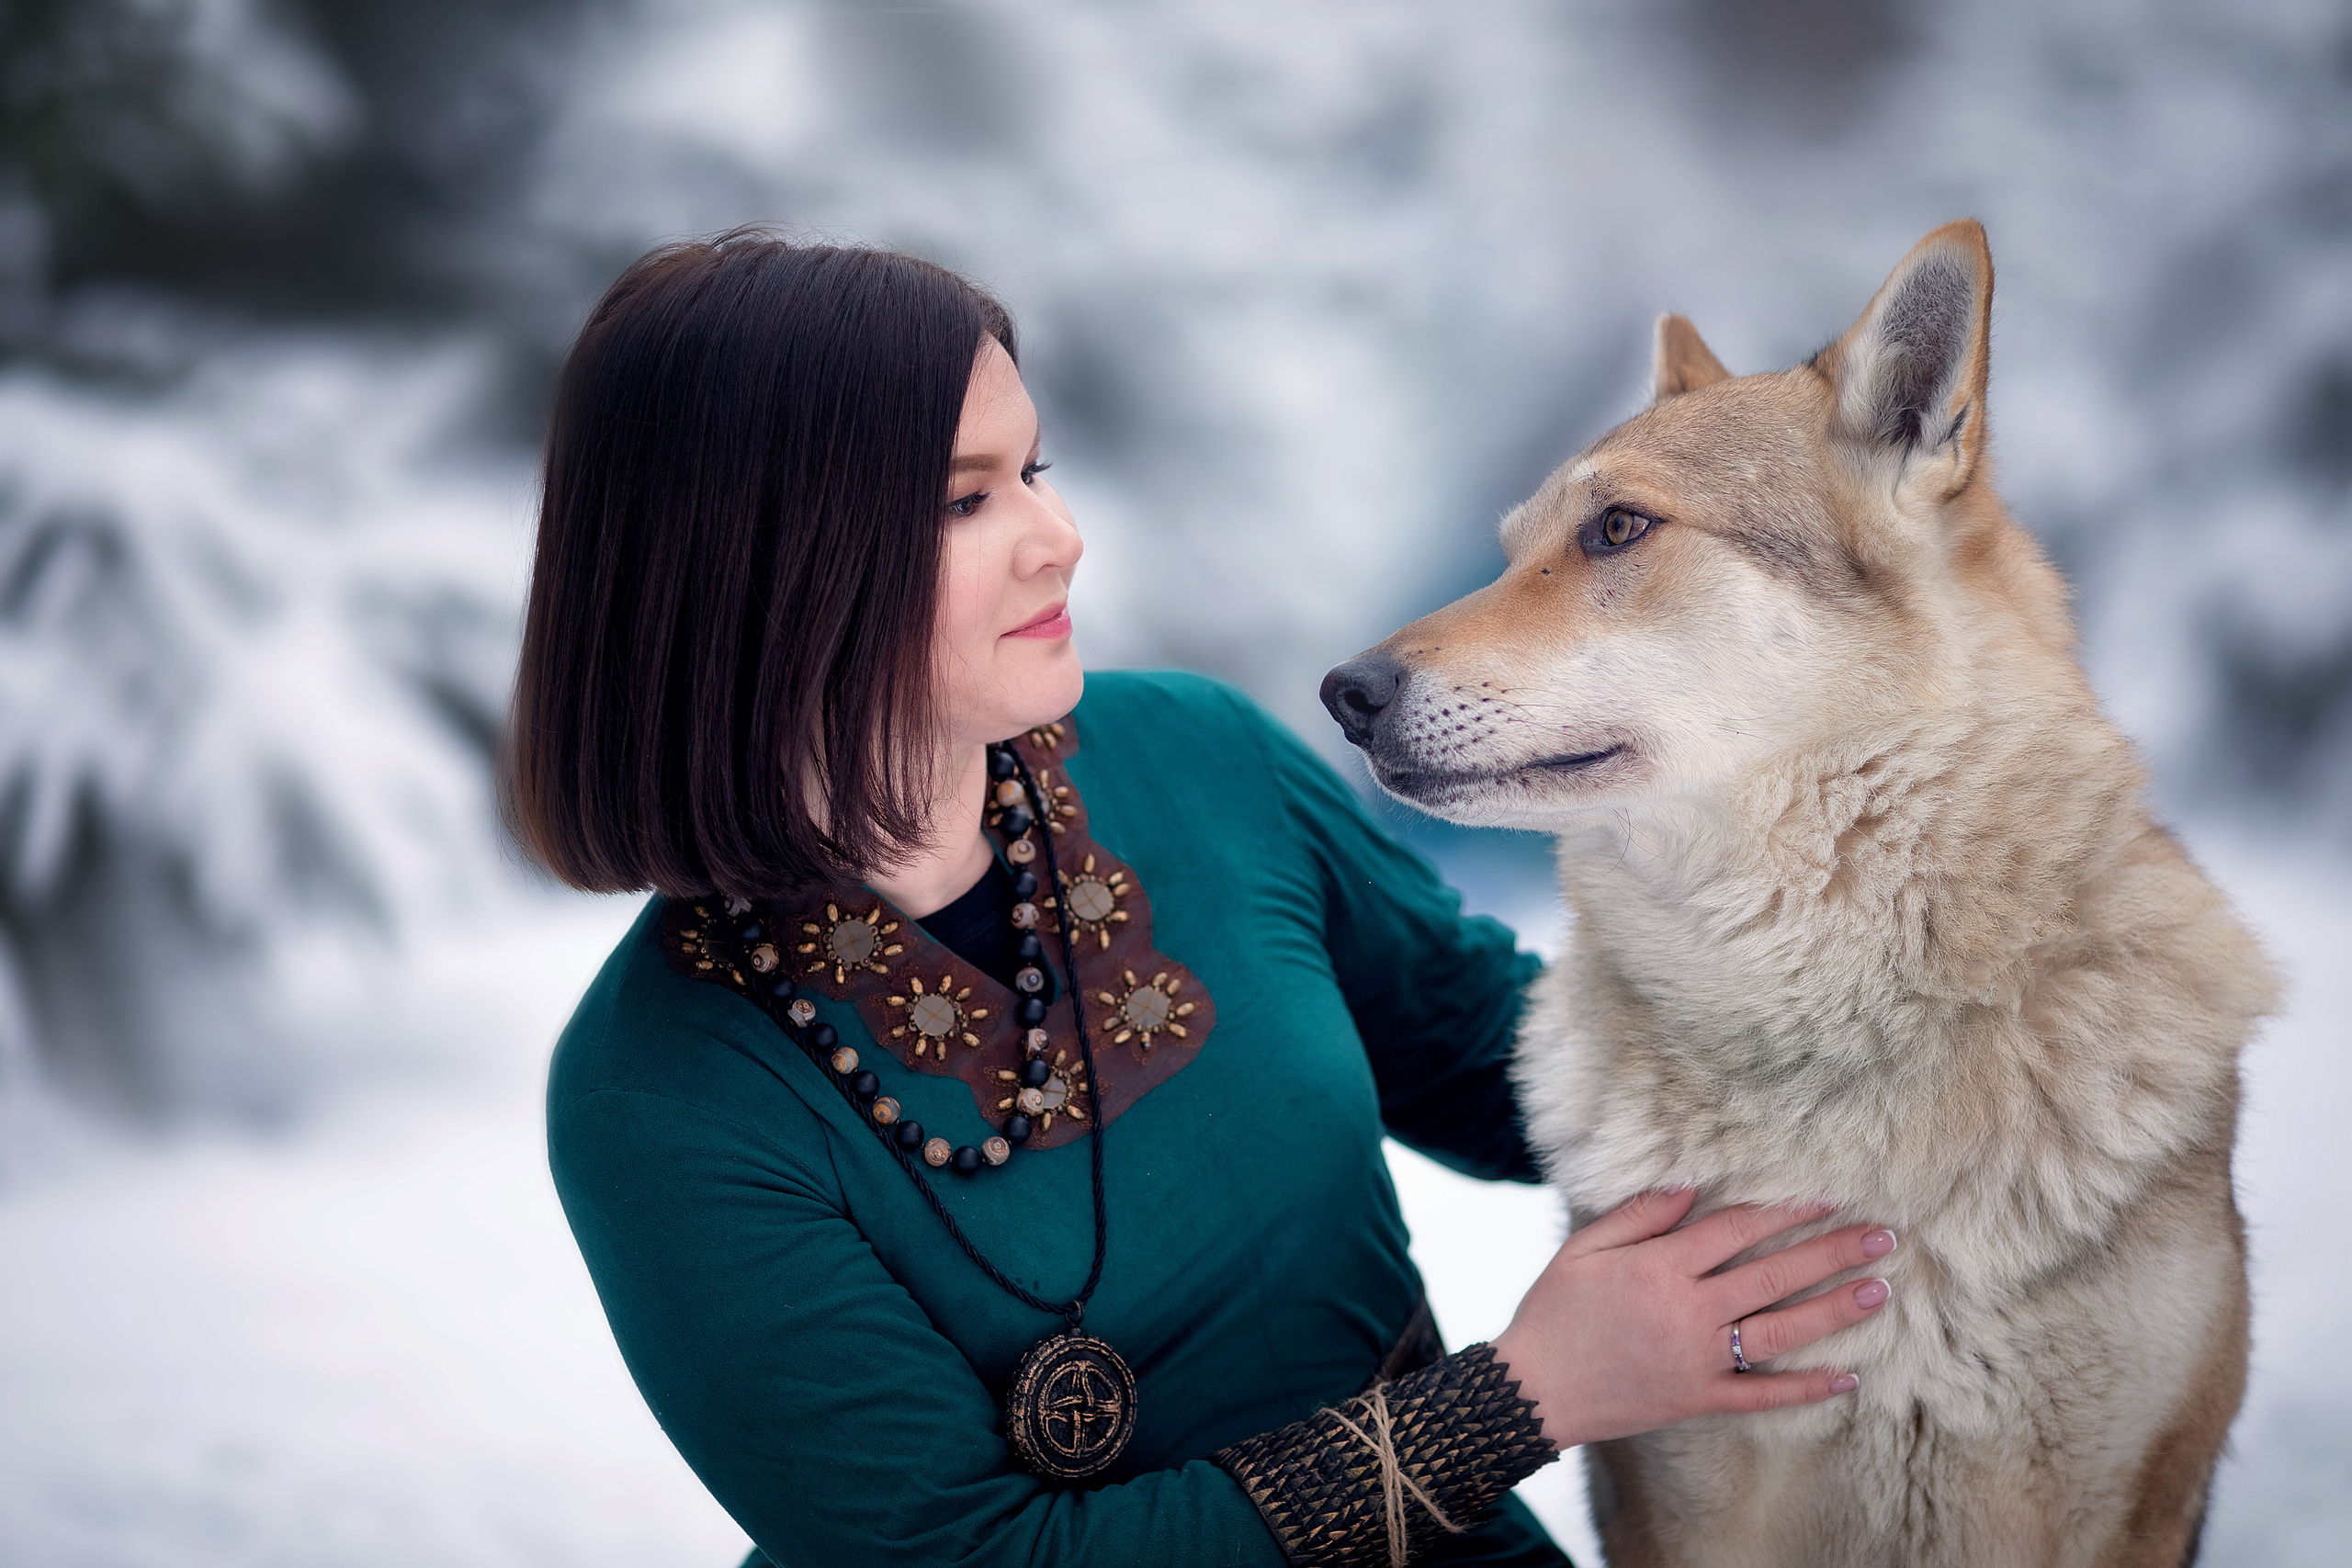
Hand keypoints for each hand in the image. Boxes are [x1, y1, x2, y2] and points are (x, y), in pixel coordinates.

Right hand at [1489, 1188, 1894, 1449]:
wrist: (1534, 1390)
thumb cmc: (1554, 1311)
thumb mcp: (1583, 1249)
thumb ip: (1638, 1216)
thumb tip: (1689, 1185)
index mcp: (1660, 1268)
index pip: (1736, 1230)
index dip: (1785, 1210)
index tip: (1827, 1196)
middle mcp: (1689, 1312)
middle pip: (1773, 1276)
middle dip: (1832, 1253)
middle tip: (1882, 1237)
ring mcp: (1699, 1359)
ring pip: (1780, 1332)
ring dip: (1834, 1311)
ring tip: (1880, 1291)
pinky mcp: (1700, 1399)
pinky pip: (1763, 1397)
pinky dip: (1806, 1390)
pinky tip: (1848, 1379)